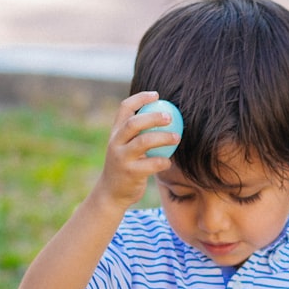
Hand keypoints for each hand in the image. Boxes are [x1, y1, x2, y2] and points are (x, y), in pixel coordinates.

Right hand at [94, 91, 180, 208]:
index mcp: (115, 133)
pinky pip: (151, 164)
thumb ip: (137, 134)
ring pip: (143, 142)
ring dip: (163, 138)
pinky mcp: (130, 173)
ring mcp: (122, 158)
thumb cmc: (125, 166)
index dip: (140, 98)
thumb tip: (164, 116)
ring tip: (177, 138)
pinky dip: (163, 161)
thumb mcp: (125, 147)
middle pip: (134, 123)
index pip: (124, 108)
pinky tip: (168, 162)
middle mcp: (116, 143)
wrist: (111, 193)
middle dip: (153, 117)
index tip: (156, 95)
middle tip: (170, 117)